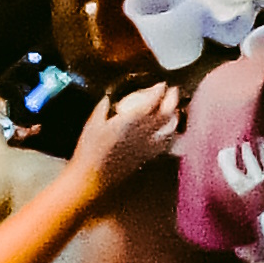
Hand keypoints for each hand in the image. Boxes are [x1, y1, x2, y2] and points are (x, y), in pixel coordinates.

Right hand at [69, 83, 183, 190]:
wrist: (92, 178)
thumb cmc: (89, 150)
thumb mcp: (92, 124)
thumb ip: (102, 108)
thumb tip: (108, 98)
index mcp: (131, 120)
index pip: (153, 101)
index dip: (159, 91)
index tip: (161, 85)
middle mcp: (144, 131)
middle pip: (167, 112)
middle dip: (172, 99)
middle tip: (172, 91)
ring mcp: (148, 145)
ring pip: (170, 127)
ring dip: (175, 115)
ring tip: (174, 108)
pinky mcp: (147, 156)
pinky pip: (165, 142)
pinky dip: (170, 133)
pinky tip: (168, 132)